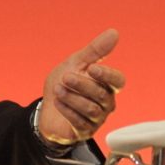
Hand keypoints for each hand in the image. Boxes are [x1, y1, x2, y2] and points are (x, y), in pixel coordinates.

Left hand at [37, 28, 124, 146]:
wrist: (47, 107)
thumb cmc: (65, 83)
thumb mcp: (77, 62)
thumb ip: (95, 50)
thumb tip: (114, 33)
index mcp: (107, 85)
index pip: (118, 81)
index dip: (107, 75)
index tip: (92, 68)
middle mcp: (106, 103)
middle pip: (101, 94)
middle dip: (82, 84)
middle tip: (66, 77)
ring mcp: (97, 118)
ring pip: (91, 109)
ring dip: (72, 98)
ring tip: (58, 90)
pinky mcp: (85, 131)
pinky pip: (80, 122)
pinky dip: (68, 110)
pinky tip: (58, 102)